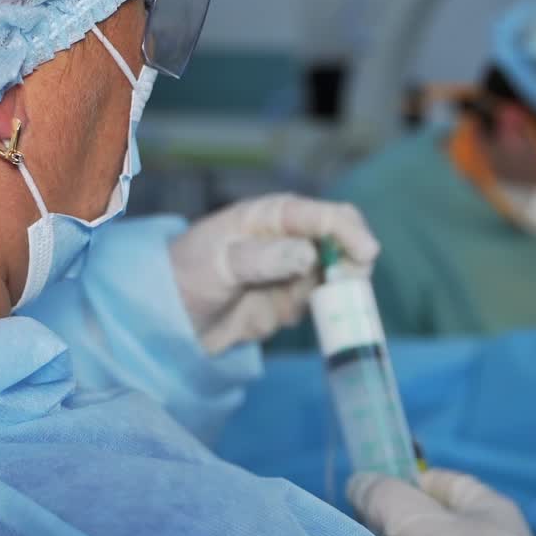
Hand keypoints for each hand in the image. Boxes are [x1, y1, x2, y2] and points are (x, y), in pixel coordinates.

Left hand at [168, 193, 378, 354]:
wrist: (170, 320)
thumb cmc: (187, 276)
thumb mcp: (220, 264)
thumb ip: (263, 258)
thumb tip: (308, 254)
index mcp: (273, 216)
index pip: (323, 215)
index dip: (349, 230)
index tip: (366, 253)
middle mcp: (290, 238)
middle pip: (342, 241)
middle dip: (353, 261)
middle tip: (348, 284)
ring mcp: (294, 270)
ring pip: (337, 274)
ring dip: (334, 290)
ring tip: (300, 305)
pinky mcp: (292, 299)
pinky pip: (321, 303)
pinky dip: (318, 311)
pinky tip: (284, 316)